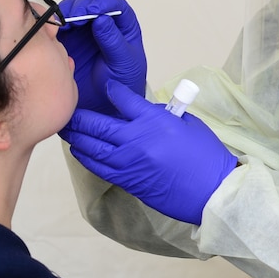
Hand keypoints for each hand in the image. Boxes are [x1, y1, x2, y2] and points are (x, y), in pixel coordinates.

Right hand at [56, 0, 146, 114]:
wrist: (105, 107)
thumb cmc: (122, 85)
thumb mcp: (123, 63)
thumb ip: (113, 41)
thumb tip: (102, 19)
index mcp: (124, 28)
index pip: (116, 7)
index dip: (105, 4)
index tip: (95, 11)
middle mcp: (103, 26)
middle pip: (92, 5)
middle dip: (83, 7)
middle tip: (76, 18)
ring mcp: (84, 32)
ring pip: (73, 11)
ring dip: (67, 14)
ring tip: (65, 26)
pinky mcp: (67, 40)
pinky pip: (59, 26)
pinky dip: (55, 25)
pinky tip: (55, 32)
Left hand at [60, 80, 236, 224]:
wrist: (211, 190)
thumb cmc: (206, 156)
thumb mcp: (187, 124)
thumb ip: (162, 116)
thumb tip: (144, 113)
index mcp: (153, 120)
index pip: (122, 98)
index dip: (111, 89)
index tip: (106, 86)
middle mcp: (135, 140)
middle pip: (96, 124)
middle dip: (79, 116)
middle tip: (67, 110)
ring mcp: (128, 162)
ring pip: (90, 147)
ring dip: (76, 137)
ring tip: (67, 130)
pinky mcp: (127, 181)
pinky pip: (98, 167)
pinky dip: (86, 157)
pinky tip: (80, 151)